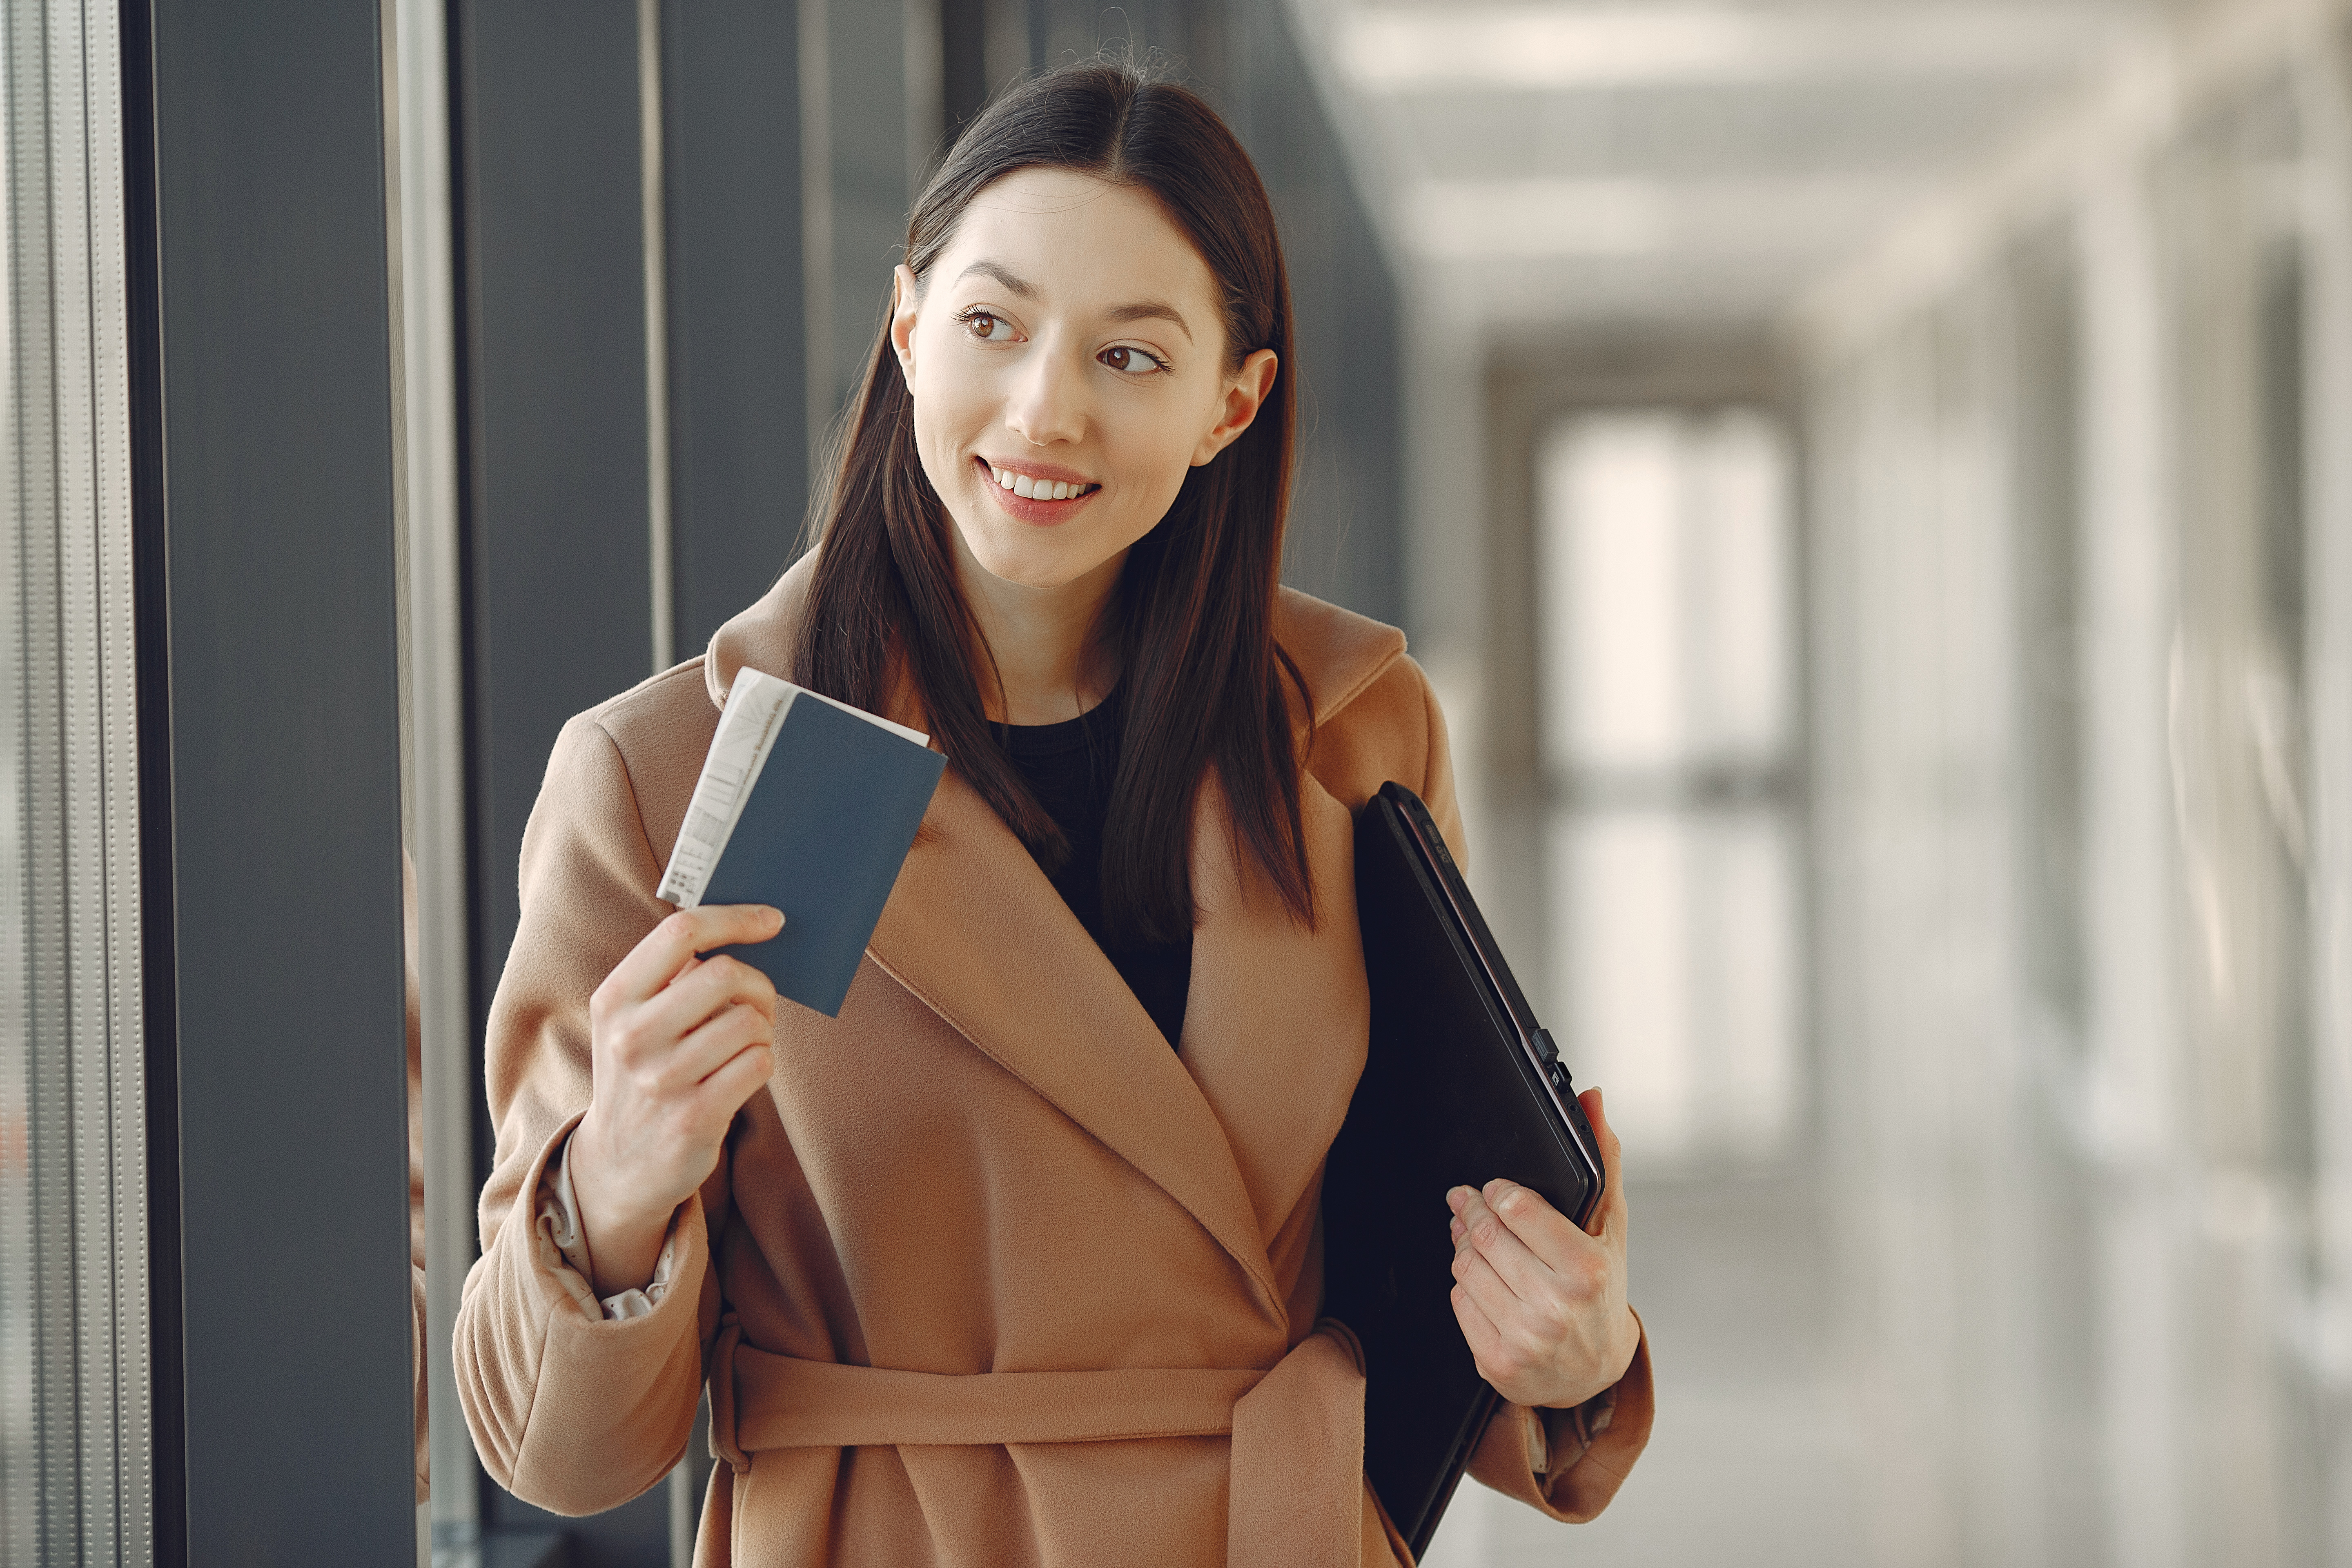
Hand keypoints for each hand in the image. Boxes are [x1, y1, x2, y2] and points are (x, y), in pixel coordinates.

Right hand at [567, 904, 782, 1295]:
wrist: (619, 1165)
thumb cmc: (642, 1074)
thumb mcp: (632, 1021)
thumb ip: (671, 977)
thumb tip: (746, 928)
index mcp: (615, 999)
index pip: (680, 932)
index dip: (735, 919)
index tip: (771, 920)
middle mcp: (631, 1037)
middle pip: (724, 974)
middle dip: (757, 985)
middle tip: (757, 1004)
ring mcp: (661, 1080)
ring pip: (749, 1021)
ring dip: (762, 1030)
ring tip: (745, 1045)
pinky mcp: (694, 1117)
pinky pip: (759, 1063)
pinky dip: (763, 1061)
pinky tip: (744, 1072)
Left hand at [1446, 1087, 1637, 1409]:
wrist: (1596, 1372)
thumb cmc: (1602, 1292)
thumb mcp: (1609, 1227)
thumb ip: (1602, 1160)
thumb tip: (1592, 1098)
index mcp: (1586, 1269)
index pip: (1516, 1208)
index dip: (1497, 1192)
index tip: (1494, 1189)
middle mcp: (1554, 1307)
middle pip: (1485, 1236)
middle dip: (1472, 1213)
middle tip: (1468, 1202)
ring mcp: (1523, 1338)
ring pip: (1465, 1266)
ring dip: (1463, 1245)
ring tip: (1473, 1236)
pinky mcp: (1496, 1362)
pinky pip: (1458, 1302)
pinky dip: (1464, 1284)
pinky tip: (1481, 1278)